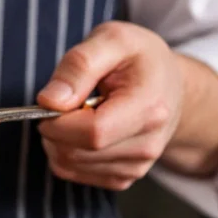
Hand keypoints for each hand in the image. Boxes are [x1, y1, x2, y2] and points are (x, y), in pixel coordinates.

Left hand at [36, 21, 184, 190]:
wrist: (168, 84)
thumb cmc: (138, 58)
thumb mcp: (112, 39)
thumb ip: (79, 65)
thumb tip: (49, 101)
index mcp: (149, 109)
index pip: (92, 133)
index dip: (58, 121)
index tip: (50, 102)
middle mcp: (147, 145)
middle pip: (75, 152)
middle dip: (53, 128)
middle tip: (63, 101)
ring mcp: (136, 166)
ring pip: (68, 165)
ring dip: (56, 140)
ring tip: (76, 113)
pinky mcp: (122, 178)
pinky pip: (72, 173)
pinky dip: (64, 152)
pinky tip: (80, 130)